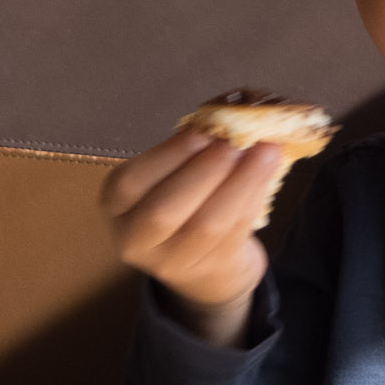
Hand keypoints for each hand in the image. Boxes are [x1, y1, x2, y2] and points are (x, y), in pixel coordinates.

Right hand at [99, 132, 279, 347]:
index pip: (129, 184)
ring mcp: (172, 262)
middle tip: (235, 143)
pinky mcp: (210, 270)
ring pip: (206, 225)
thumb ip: (188, 153)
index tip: (201, 134)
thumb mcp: (170, 178)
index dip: (166, 157)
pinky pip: (233, 233)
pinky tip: (266, 174)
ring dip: (239, 183)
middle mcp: (135, 240)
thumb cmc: (185, 206)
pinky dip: (253, 199)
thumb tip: (228, 114)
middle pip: (164, 211)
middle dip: (204, 171)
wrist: (207, 268)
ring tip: (263, 152)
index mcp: (117, 207)